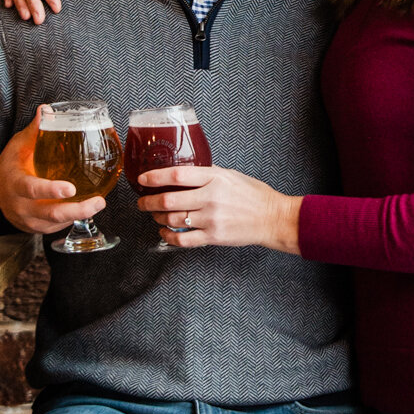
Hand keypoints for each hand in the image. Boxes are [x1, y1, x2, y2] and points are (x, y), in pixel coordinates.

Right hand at [0, 106, 109, 234]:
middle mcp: (20, 207)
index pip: (31, 189)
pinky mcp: (39, 229)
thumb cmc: (12, 165)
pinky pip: (58, 227)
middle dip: (77, 210)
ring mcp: (30, 221)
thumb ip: (35, 130)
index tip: (70, 188)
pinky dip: (74, 218)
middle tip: (99, 201)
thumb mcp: (18, 146)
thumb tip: (47, 109)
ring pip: (57, 223)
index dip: (50, 190)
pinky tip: (88, 207)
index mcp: (14, 184)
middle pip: (51, 214)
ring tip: (99, 202)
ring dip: (81, 215)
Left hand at [134, 164, 301, 252]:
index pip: (177, 175)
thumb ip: (207, 174)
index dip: (155, 177)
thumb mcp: (230, 175)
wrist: (272, 218)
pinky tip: (164, 233)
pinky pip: (183, 240)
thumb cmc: (253, 195)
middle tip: (141, 202)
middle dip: (148, 202)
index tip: (142, 179)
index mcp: (215, 179)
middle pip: (168, 200)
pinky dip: (168, 237)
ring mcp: (211, 219)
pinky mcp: (213, 237)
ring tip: (154, 216)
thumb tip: (183, 174)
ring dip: (158, 218)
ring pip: (172, 220)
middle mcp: (211, 198)